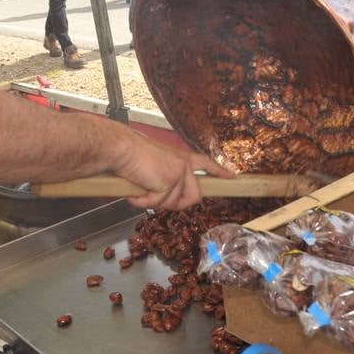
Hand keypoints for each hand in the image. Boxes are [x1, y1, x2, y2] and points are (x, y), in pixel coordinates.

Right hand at [114, 132, 234, 209]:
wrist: (122, 149)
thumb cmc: (131, 154)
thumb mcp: (155, 165)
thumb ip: (166, 176)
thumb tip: (164, 193)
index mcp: (181, 157)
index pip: (206, 163)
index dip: (219, 171)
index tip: (231, 177)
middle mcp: (184, 165)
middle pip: (193, 196)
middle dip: (176, 203)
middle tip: (156, 198)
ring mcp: (178, 174)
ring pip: (172, 203)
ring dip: (152, 201)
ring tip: (140, 186)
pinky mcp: (169, 182)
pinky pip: (157, 203)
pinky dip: (142, 201)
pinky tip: (136, 189)